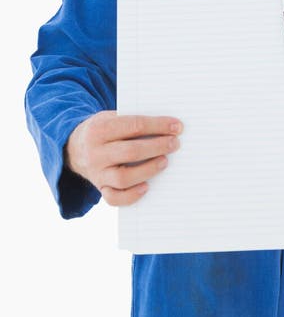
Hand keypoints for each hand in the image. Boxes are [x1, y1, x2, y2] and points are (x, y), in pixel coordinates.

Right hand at [65, 111, 182, 205]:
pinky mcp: (99, 188)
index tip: (177, 126)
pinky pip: (114, 198)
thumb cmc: (103, 130)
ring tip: (165, 161)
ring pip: (124, 177)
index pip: (133, 126)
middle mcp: (95, 153)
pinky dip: (131, 195)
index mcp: (100, 129)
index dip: (158, 125)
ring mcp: (96, 173)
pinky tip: (147, 187)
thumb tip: (166, 126)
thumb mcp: (110, 117)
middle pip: (130, 152)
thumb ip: (131, 121)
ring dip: (148, 170)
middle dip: (157, 147)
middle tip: (175, 144)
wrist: (73, 147)